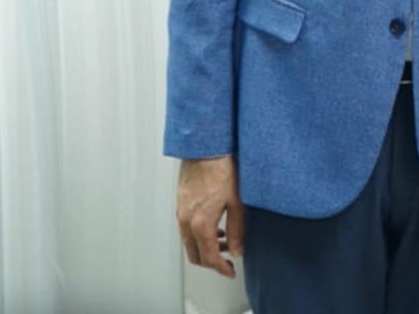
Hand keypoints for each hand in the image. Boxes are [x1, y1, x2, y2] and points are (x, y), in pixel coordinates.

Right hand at [176, 154, 244, 278]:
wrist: (205, 147)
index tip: (230, 272)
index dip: (220, 268)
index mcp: (200, 223)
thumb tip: (236, 251)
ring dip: (205, 247)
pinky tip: (215, 226)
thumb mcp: (237, 202)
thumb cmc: (223, 169)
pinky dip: (199, 235)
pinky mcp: (180, 203)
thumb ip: (237, 230)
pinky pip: (186, 229)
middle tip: (227, 261)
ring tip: (225, 241)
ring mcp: (181, 212)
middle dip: (211, 262)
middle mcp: (186, 221)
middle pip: (194, 254)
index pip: (208, 257)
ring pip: (189, 242)